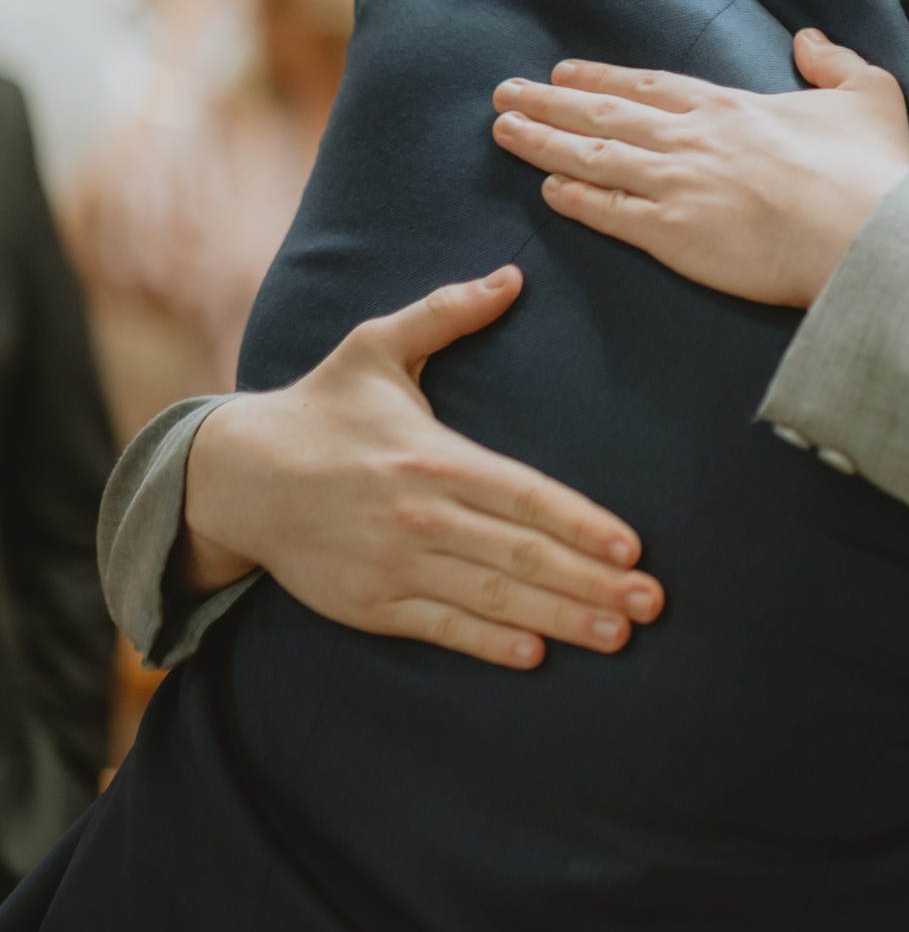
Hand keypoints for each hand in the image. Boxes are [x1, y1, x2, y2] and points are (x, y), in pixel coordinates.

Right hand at [182, 267, 664, 668]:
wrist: (232, 478)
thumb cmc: (318, 408)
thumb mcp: (375, 347)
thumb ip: (445, 314)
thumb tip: (511, 275)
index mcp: (432, 458)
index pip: (524, 496)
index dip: (581, 524)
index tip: (632, 547)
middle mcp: (419, 515)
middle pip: (519, 556)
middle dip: (591, 581)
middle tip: (652, 602)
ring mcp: (393, 564)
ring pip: (490, 599)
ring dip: (559, 619)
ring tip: (617, 633)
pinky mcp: (369, 603)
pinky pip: (440, 628)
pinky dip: (488, 644)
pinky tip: (536, 655)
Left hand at [491, 30, 908, 308]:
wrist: (870, 238)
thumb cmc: (873, 171)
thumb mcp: (869, 94)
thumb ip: (832, 61)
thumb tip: (806, 37)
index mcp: (731, 107)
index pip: (649, 86)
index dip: (602, 80)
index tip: (563, 75)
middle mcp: (693, 140)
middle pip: (605, 116)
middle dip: (549, 104)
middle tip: (505, 94)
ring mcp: (677, 188)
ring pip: (593, 159)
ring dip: (543, 143)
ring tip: (504, 131)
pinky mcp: (674, 238)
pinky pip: (608, 213)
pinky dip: (573, 198)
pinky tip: (546, 189)